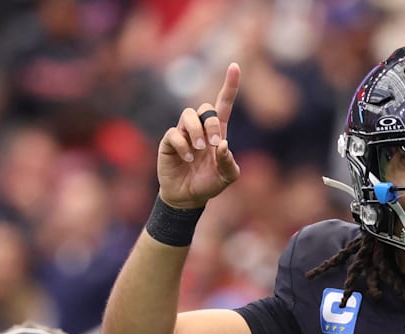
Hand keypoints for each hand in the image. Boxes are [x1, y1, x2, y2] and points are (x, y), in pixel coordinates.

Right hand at [157, 63, 241, 207]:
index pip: (224, 103)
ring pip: (188, 115)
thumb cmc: (209, 183)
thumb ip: (229, 162)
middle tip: (214, 143)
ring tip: (199, 149)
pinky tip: (187, 158)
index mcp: (218, 132)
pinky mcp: (169, 142)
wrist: (188, 197)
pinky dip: (182, 145)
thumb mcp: (227, 176)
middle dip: (212, 124)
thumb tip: (222, 145)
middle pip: (205, 108)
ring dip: (196, 131)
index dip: (230, 85)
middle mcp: (200, 128)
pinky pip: (174, 133)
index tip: (235, 66)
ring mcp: (183, 133)